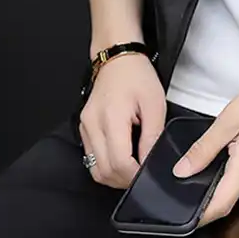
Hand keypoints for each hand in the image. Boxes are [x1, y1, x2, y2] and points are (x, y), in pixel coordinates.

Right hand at [79, 53, 166, 188]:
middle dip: (125, 180)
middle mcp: (93, 124)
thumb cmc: (137, 76)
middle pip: (104, 171)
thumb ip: (152, 135)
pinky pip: (91, 157)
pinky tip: (121, 157)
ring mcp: (85, 127)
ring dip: (114, 175)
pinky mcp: (84, 127)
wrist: (118, 57)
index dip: (134, 175)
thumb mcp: (155, 103)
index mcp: (111, 117)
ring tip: (133, 168)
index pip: (118, 162)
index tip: (148, 175)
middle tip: (142, 173)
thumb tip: (150, 162)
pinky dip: (106, 165)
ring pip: (94, 168)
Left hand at [172, 72, 238, 226]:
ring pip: (234, 186)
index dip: (199, 215)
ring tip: (200, 160)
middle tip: (183, 177)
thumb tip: (182, 171)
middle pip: (225, 197)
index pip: (219, 206)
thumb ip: (204, 148)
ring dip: (217, 179)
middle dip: (204, 193)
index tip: (179, 210)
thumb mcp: (228, 121)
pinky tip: (221, 152)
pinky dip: (228, 170)